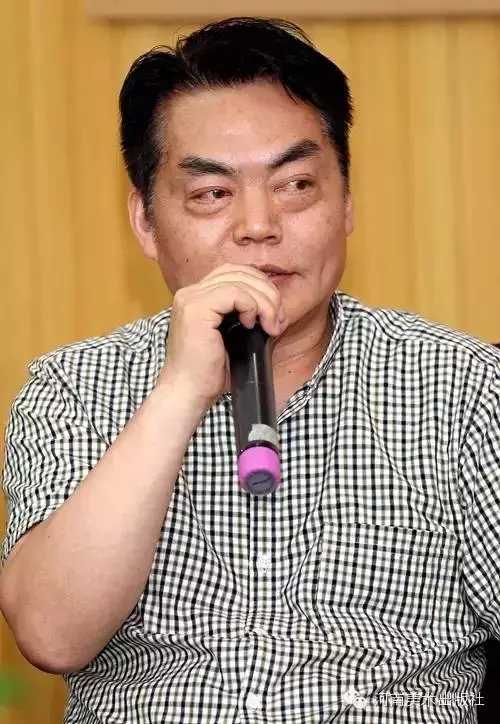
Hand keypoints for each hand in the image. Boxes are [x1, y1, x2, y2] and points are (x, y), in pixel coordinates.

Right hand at [156, 264, 286, 411]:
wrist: (188, 393)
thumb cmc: (208, 373)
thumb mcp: (231, 336)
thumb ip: (244, 314)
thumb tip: (274, 304)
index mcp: (197, 297)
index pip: (235, 274)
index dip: (261, 288)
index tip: (274, 316)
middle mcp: (190, 293)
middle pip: (240, 272)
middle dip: (268, 294)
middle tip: (277, 321)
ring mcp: (191, 299)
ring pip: (240, 281)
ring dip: (265, 302)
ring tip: (270, 326)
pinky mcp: (196, 309)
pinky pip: (235, 293)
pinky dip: (251, 307)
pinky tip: (251, 326)